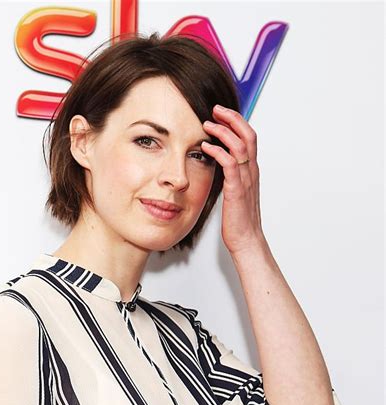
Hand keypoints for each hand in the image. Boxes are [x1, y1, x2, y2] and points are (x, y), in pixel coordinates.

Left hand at [202, 105, 265, 254]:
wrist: (246, 240)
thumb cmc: (239, 220)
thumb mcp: (235, 192)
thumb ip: (231, 176)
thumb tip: (219, 164)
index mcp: (251, 171)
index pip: (248, 137)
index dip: (237, 122)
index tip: (221, 114)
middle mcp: (251, 172)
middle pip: (248, 134)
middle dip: (232, 118)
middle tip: (216, 109)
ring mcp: (245, 180)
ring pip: (240, 145)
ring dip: (223, 130)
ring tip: (208, 123)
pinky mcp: (236, 190)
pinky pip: (230, 163)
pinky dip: (218, 151)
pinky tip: (207, 146)